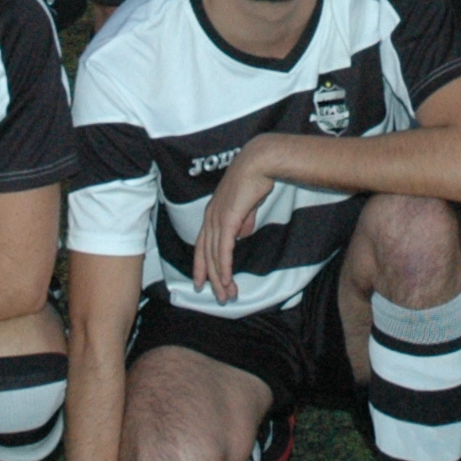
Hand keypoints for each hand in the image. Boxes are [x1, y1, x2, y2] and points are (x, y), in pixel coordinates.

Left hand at [192, 149, 280, 304]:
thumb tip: (241, 236)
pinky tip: (226, 280)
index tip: (202, 283)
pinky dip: (223, 267)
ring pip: (213, 256)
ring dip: (220, 278)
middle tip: (220, 297)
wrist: (259, 163)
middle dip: (212, 279)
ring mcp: (217, 219)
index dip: (201, 265)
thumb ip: (242, 223)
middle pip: (206, 255)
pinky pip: (223, 250)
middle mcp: (210, 218)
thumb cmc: (254, 180)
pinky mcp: (227, 220)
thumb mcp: (246, 207)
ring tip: (226, 295)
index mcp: (212, 214)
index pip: (202, 245)